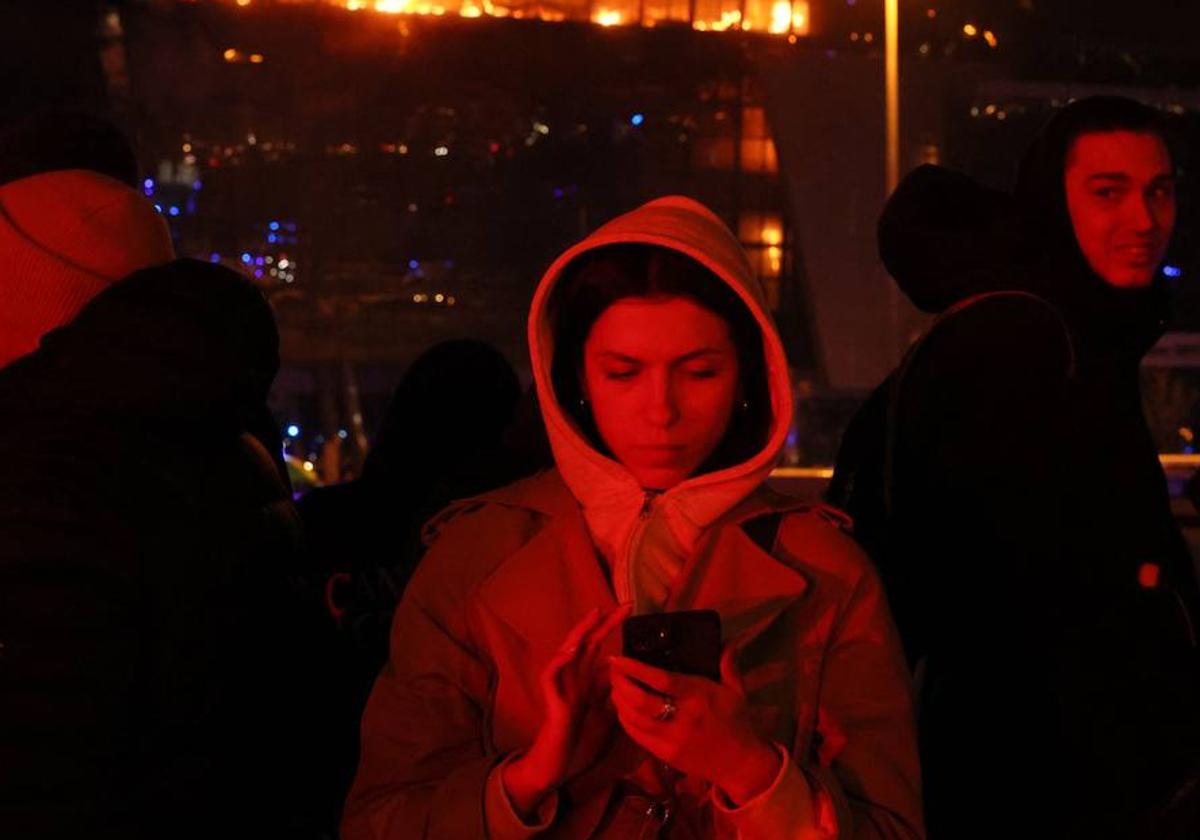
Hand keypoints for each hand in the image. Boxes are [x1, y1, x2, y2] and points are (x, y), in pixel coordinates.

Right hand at [502, 604, 630, 817]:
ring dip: (580, 632)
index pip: (600, 645)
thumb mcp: (608, 714)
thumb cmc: (582, 740)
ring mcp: (560, 685)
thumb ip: (617, 695)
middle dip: (604, 622)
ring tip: (594, 616)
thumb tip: (636, 679)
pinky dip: (560, 660)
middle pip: (587, 641)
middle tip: (624, 606)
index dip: (612, 627)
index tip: (631, 611)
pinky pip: (550, 673)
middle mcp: (573, 676)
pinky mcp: (550, 697)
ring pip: (566, 650)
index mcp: (587, 678)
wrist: (560, 764)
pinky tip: (571, 651)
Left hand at [609, 645, 781, 805]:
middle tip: (613, 670)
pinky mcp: (665, 755)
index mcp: (699, 696)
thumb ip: (727, 664)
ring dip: (618, 700)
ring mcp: (671, 739)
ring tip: (614, 686)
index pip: (661, 680)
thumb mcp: (736, 690)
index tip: (619, 657)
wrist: (740, 763)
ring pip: (634, 718)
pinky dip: (624, 719)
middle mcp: (682, 718)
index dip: (636, 668)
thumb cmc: (736, 722)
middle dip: (620, 683)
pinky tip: (621, 707)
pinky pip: (636, 735)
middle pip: (640, 700)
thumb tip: (726, 639)